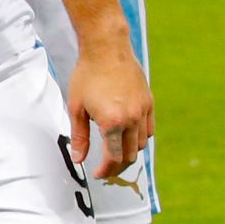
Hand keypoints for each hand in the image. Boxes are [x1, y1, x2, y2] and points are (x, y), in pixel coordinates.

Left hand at [66, 42, 154, 179]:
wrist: (107, 50)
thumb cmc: (87, 76)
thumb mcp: (76, 108)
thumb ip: (80, 136)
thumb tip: (79, 159)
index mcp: (112, 122)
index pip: (113, 157)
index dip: (105, 170)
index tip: (97, 174)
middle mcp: (132, 119)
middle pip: (130, 155)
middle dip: (117, 167)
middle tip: (105, 170)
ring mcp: (143, 111)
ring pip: (142, 144)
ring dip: (129, 153)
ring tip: (115, 155)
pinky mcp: (149, 103)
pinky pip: (149, 130)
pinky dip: (140, 139)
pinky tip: (128, 139)